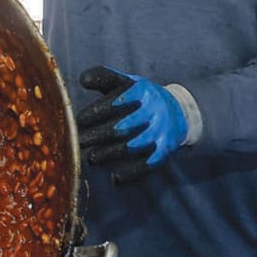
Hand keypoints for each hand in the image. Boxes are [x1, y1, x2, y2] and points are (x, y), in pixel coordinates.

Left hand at [76, 65, 187, 183]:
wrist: (179, 111)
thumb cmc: (139, 97)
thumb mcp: (125, 82)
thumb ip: (103, 77)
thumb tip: (83, 79)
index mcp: (142, 91)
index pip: (117, 101)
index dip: (96, 112)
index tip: (78, 121)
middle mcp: (154, 111)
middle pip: (123, 126)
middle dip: (98, 135)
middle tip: (77, 142)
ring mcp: (160, 132)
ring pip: (134, 146)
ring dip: (111, 154)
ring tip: (92, 158)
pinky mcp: (164, 150)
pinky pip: (149, 164)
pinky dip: (132, 173)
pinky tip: (116, 179)